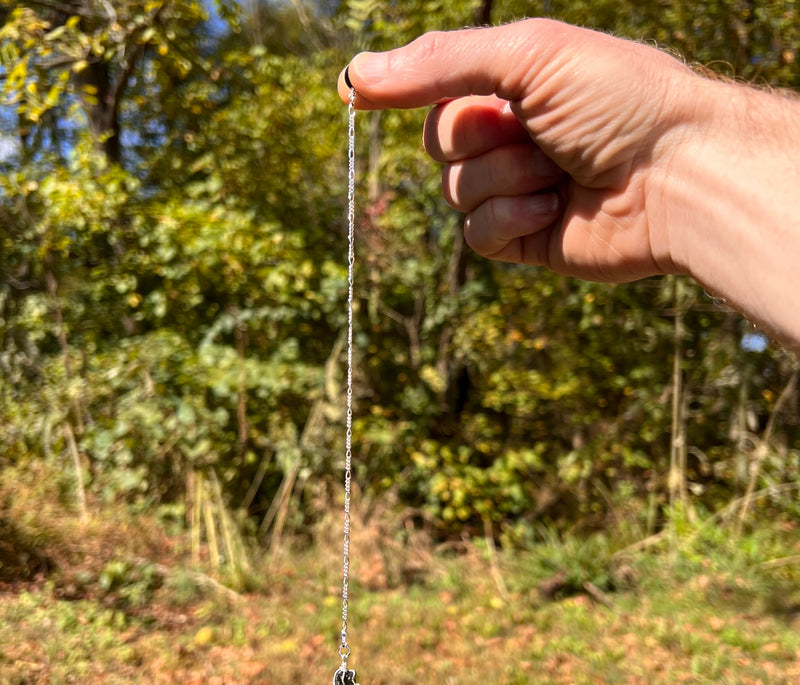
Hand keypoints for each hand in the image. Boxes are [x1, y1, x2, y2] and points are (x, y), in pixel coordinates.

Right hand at [339, 19, 700, 282]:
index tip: (354, 93)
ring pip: (456, 192)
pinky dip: (508, 219)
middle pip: (439, 146)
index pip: (435, 92)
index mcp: (515, 87)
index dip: (410, 92)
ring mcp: (518, 191)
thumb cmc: (616, 101)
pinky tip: (552, 208)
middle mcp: (512, 138)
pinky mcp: (525, 239)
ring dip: (503, 178)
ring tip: (558, 169)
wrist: (677, 175)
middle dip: (477, 138)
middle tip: (530, 129)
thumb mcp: (527, 56)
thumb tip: (354, 74)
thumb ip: (439, 63)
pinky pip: (477, 235)